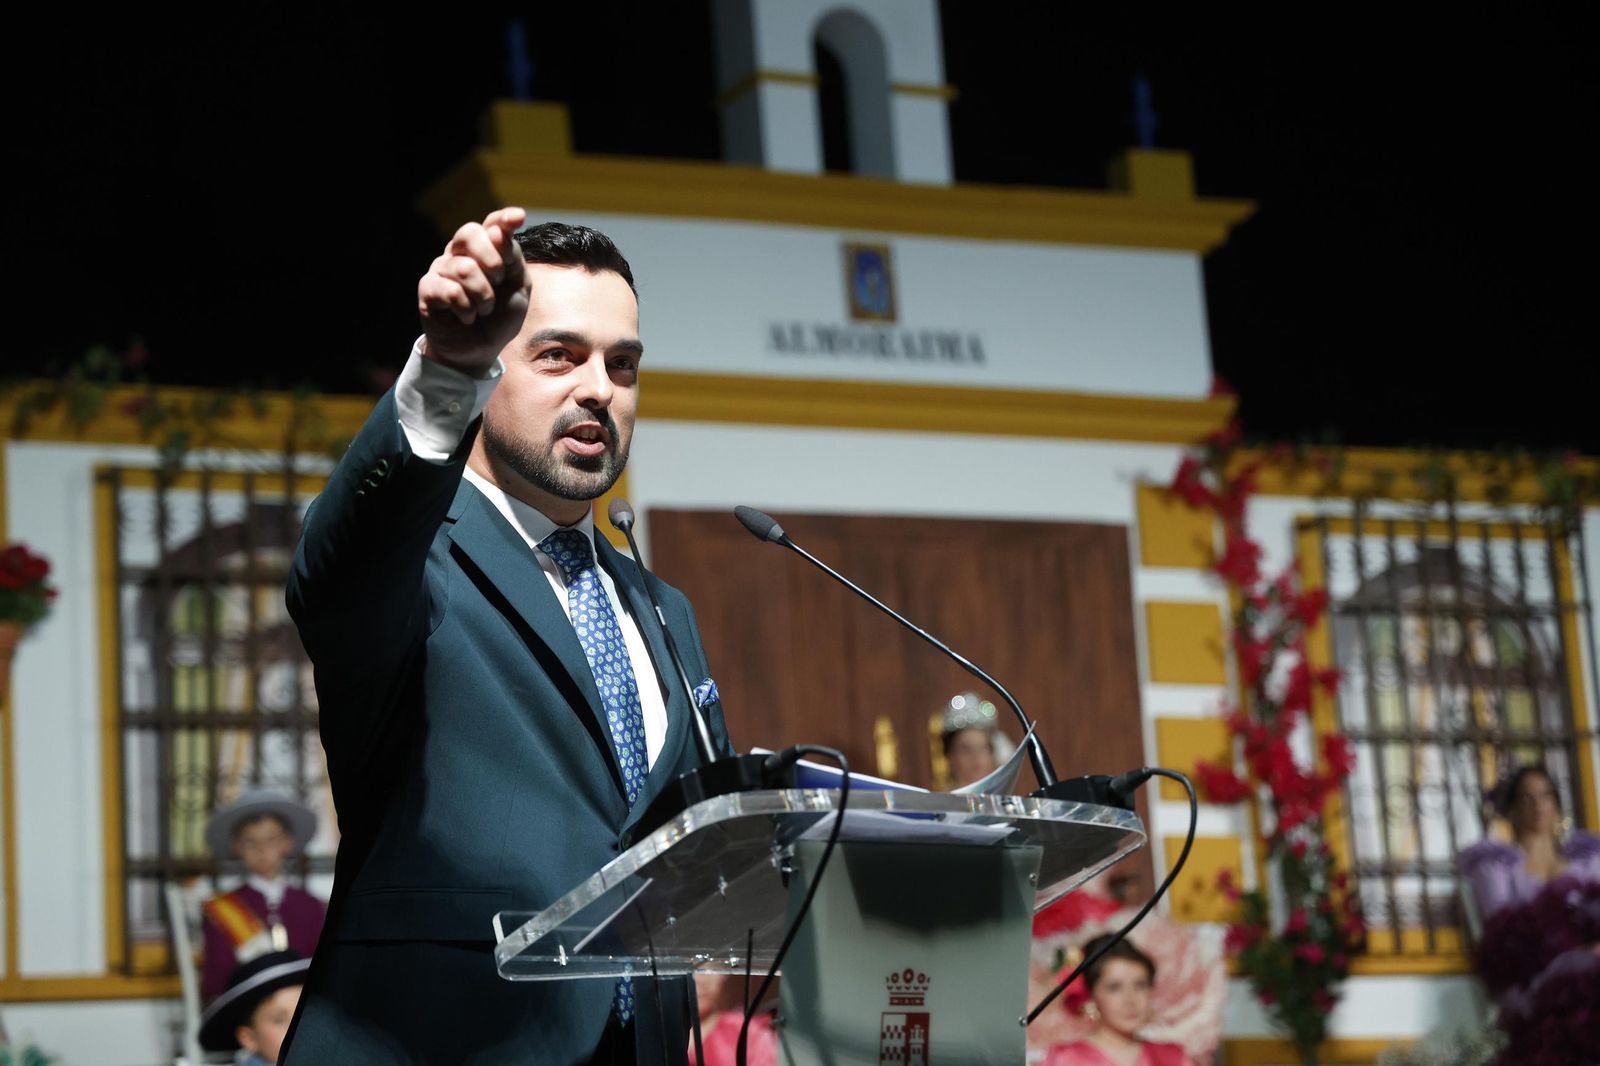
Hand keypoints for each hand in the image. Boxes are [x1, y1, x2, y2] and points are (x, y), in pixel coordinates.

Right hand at [417, 207, 528, 373]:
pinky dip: (466, 309)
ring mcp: (441, 268)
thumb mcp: (518, 288)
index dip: (504, 219)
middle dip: (491, 259)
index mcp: (486, 249)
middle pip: (470, 232)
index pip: (492, 223)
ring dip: (483, 296)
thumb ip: (513, 258)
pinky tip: (466, 317)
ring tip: (482, 310)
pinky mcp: (428, 288)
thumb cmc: (499, 317)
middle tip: (498, 282)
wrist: (479, 350)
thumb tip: (500, 231)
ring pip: (464, 267)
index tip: (519, 218)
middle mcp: (460, 252)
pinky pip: (451, 290)